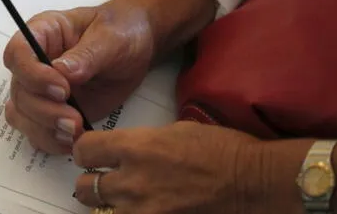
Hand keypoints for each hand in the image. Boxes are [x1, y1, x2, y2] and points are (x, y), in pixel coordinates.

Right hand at [3, 0, 154, 154]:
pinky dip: (51, 141)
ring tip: (75, 131)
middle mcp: (34, 63)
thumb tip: (63, 71)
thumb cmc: (120, 30)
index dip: (32, 75)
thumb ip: (87, 54)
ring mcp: (41, 90)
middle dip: (43, 110)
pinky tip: (73, 140)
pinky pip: (38, 132)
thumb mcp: (110, 36)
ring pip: (21, 115)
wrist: (136, 47)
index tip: (62, 89)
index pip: (18, 54)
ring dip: (44, 129)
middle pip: (18, 91)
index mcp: (41, 34)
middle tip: (73, 119)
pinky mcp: (53, 111)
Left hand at [73, 121, 263, 213]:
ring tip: (123, 199)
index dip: (85, 151)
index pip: (84, 150)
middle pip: (83, 187)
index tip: (92, 154)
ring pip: (100, 212)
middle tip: (105, 180)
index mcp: (135, 147)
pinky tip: (142, 208)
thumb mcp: (174, 131)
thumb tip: (126, 151)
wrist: (253, 181)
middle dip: (91, 182)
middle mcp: (132, 181)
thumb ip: (141, 142)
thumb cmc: (220, 149)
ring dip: (108, 205)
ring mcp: (143, 210)